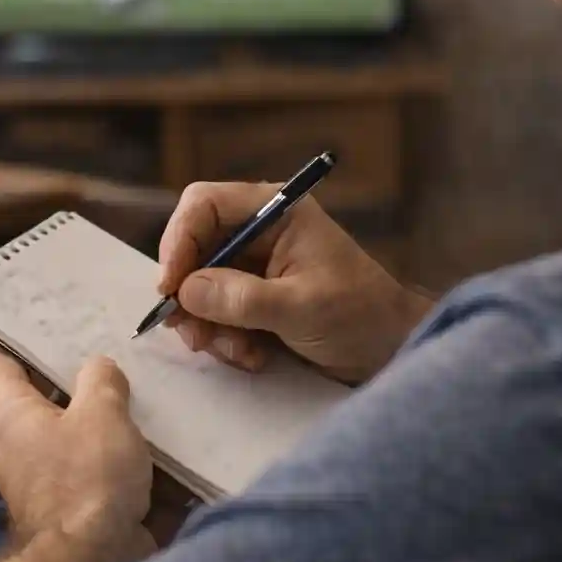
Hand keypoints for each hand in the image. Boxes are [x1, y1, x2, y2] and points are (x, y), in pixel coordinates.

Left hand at [0, 349, 153, 545]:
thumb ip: (101, 379)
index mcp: (10, 414)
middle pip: (43, 398)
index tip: (56, 327)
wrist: (95, 561)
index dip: (22, 341)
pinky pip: (98, 469)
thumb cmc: (88, 477)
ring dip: (107, 419)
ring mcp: (46, 479)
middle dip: (79, 379)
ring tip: (144, 392)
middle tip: (114, 355)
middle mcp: (19, 445)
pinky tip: (157, 438)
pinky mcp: (76, 505)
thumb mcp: (101, 411)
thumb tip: (99, 370)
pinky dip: (122, 456)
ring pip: (76, 433)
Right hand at [158, 182, 432, 384]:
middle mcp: (259, 231)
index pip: (204, 205)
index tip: (170, 287)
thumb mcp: (302, 307)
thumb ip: (244, 298)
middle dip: (191, 295)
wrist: (391, 351)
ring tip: (239, 352)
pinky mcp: (254, 299)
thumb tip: (187, 290)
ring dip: (209, 325)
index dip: (179, 241)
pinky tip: (253, 356)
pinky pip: (216, 313)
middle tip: (193, 335)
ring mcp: (255, 266)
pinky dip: (225, 338)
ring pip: (200, 287)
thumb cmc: (360, 316)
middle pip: (194, 248)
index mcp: (275, 211)